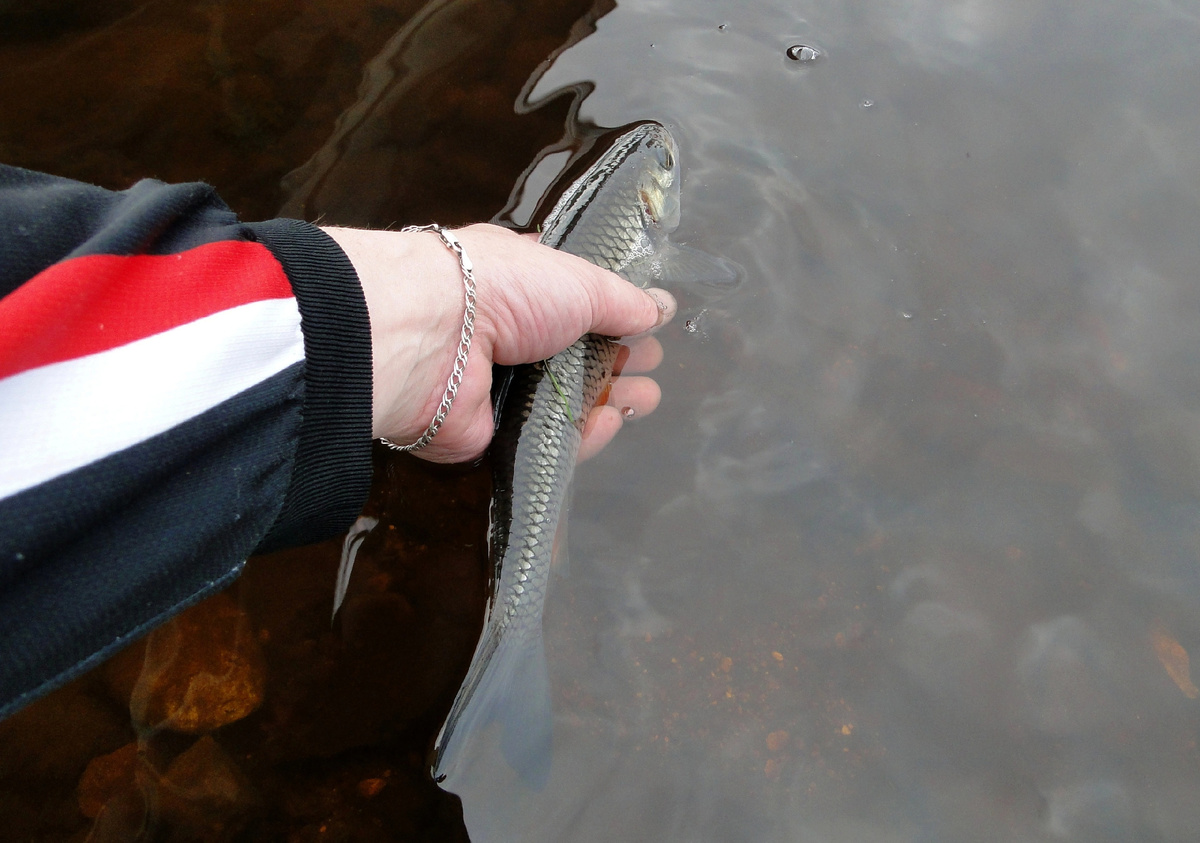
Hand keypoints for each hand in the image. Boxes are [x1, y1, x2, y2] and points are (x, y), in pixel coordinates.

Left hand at [321, 223, 675, 463]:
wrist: (431, 338)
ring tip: (646, 399)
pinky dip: (580, 435)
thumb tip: (658, 308)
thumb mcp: (576, 280)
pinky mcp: (490, 435)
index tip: (648, 324)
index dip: (612, 314)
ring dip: (608, 399)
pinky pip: (544, 440)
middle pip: (572, 354)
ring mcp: (497, 386)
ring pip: (562, 401)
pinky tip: (611, 422)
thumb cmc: (501, 289)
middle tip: (652, 367)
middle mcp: (506, 333)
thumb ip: (620, 300)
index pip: (572, 301)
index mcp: (519, 282)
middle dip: (617, 360)